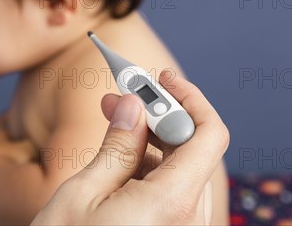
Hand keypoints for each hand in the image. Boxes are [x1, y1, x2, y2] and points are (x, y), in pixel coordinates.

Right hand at [31, 70, 229, 225]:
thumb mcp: (82, 196)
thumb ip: (117, 146)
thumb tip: (134, 106)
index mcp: (173, 204)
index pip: (209, 134)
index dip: (189, 98)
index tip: (161, 80)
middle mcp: (190, 220)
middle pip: (194, 149)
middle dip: (161, 116)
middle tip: (123, 97)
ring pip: (181, 171)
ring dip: (151, 142)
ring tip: (113, 123)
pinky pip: (171, 194)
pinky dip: (148, 169)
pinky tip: (118, 159)